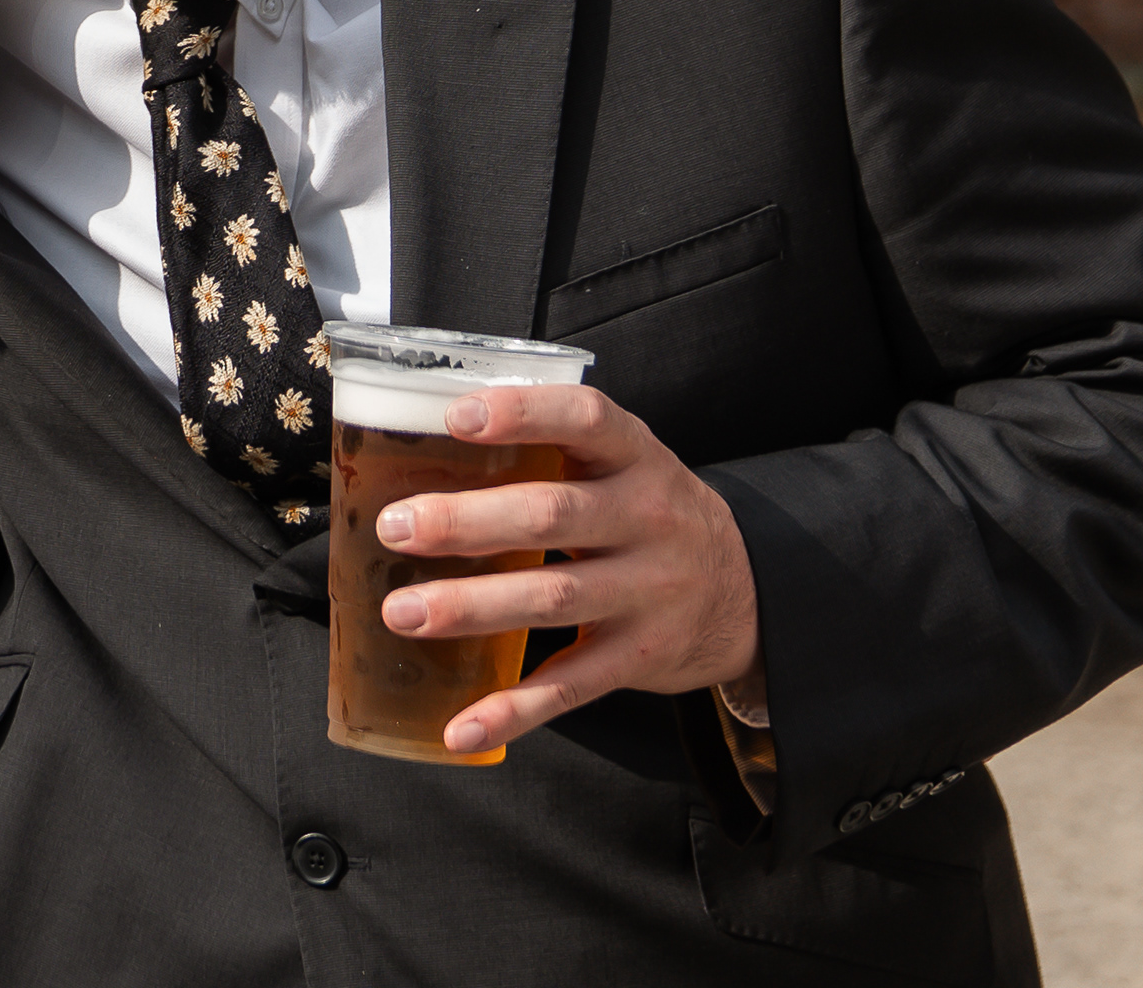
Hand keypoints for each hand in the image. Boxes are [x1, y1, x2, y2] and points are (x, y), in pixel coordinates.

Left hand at [371, 385, 764, 757]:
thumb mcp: (624, 466)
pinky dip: (513, 711)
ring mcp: (648, 592)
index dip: (524, 414)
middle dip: (467, 523)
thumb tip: (424, 448)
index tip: (458, 417)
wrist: (745, 593)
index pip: (585, 420)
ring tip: (402, 612)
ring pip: (553, 598)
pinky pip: (570, 687)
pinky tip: (459, 727)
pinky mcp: (638, 658)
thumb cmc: (649, 514)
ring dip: (472, 607)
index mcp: (637, 457)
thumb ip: (554, 453)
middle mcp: (649, 519)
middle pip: (552, 515)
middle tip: (396, 528)